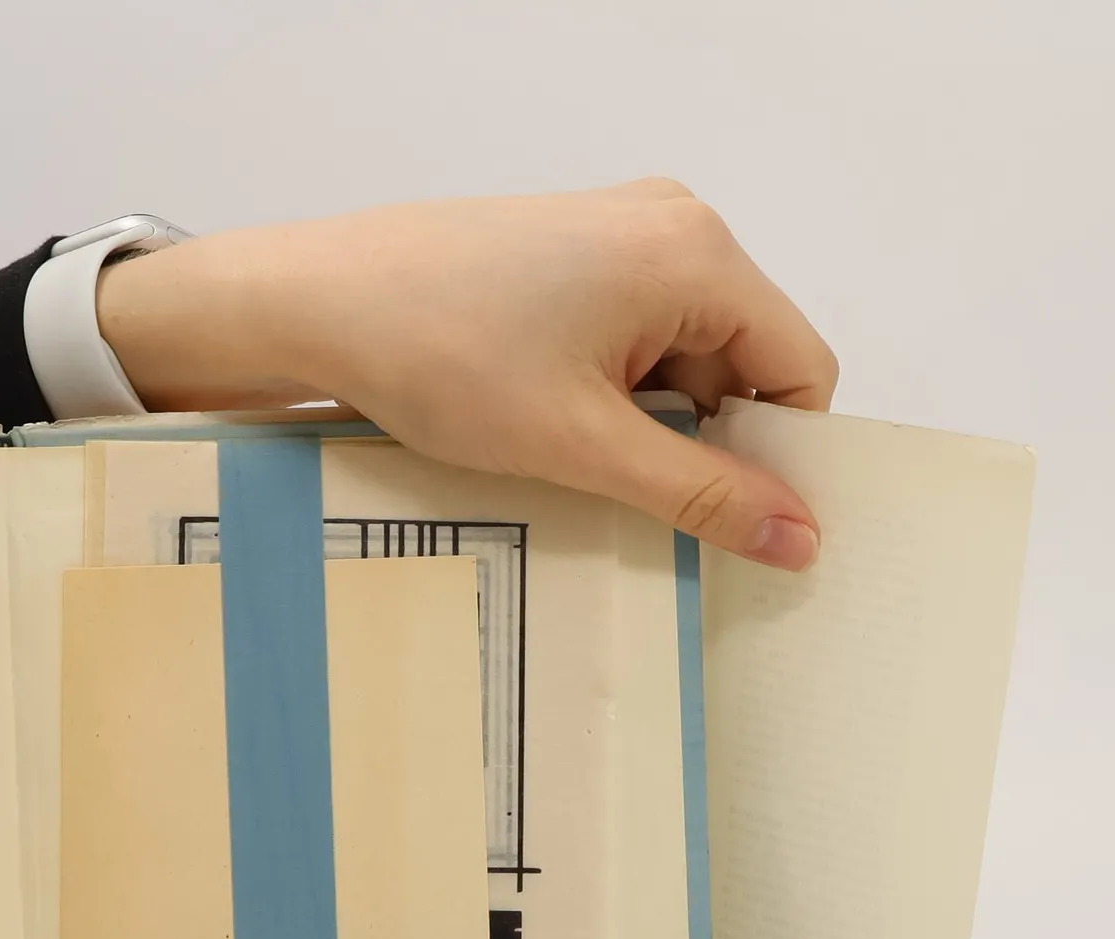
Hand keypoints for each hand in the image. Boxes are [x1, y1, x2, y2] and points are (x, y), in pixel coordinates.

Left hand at [98, 179, 838, 569]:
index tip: (727, 521)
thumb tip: (801, 538)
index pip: (800, 368)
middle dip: (700, 439)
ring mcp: (616, 230)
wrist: (314, 304)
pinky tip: (546, 426)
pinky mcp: (567, 252)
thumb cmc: (439, 358)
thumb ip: (699, 493)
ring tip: (570, 458)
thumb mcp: (582, 445)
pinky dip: (608, 394)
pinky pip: (629, 336)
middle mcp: (672, 223)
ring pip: (680, 356)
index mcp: (698, 253)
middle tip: (628, 497)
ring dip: (645, 423)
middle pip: (741, 360)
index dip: (775, 457)